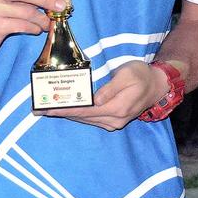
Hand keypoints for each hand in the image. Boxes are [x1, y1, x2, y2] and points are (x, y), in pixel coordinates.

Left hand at [39, 60, 167, 130]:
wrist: (157, 86)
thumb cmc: (142, 75)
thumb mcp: (127, 75)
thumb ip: (110, 88)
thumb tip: (93, 100)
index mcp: (117, 108)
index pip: (85, 111)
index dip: (65, 110)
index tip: (48, 109)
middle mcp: (114, 119)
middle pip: (82, 117)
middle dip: (61, 113)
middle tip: (39, 110)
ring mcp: (114, 122)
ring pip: (85, 119)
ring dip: (67, 115)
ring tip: (48, 110)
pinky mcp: (113, 120)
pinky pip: (91, 118)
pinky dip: (78, 114)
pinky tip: (67, 110)